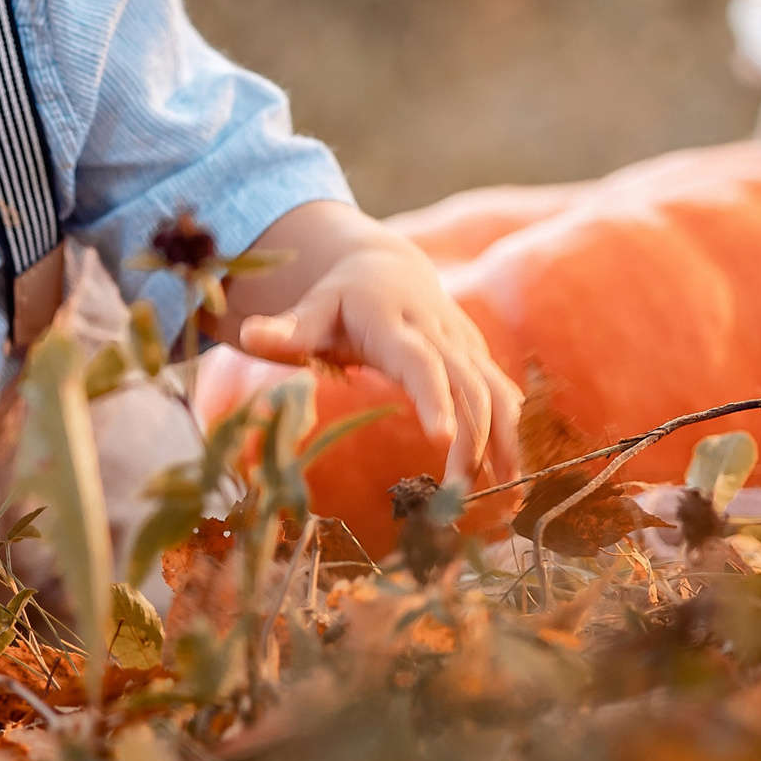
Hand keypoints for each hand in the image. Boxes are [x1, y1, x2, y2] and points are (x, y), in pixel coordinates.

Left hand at [234, 240, 522, 486]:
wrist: (389, 267)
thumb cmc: (341, 299)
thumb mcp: (313, 309)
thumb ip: (286, 329)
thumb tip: (249, 333)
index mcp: (394, 324)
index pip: (420, 362)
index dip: (435, 397)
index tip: (443, 439)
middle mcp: (438, 332)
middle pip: (467, 384)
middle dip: (474, 438)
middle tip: (461, 492)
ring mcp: (463, 343)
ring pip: (494, 389)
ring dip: (504, 440)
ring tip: (505, 492)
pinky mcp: (477, 355)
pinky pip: (501, 391)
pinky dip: (512, 431)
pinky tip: (511, 473)